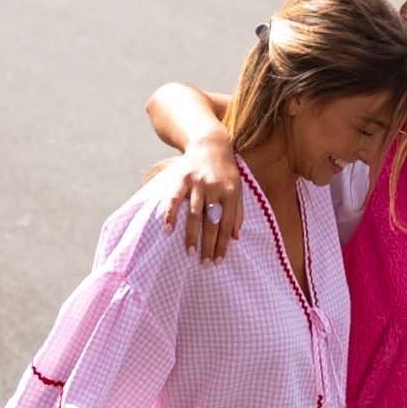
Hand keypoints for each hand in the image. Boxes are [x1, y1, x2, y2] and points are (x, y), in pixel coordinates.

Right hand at [165, 130, 247, 265]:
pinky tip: (168, 230)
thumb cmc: (226, 171)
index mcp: (231, 193)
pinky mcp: (182, 178)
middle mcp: (215, 189)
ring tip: (190, 252)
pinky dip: (171, 214)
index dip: (222, 243)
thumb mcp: (238, 189)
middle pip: (211, 222)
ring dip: (192, 235)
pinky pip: (175, 199)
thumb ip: (238, 212)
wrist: (210, 144)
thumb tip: (235, 237)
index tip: (218, 260)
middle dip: (208, 245)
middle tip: (204, 263)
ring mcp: (197, 183)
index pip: (227, 224)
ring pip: (194, 214)